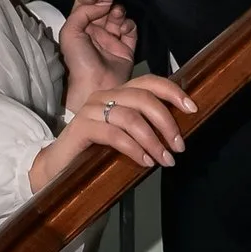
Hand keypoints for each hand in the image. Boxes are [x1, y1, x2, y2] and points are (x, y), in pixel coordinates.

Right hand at [30, 70, 196, 190]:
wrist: (58, 170)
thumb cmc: (94, 155)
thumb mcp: (125, 138)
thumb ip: (145, 130)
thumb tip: (176, 135)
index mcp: (117, 94)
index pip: (148, 82)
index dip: (173, 91)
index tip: (192, 109)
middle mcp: (103, 96)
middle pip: (143, 98)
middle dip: (167, 122)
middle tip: (178, 146)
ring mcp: (90, 110)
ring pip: (131, 117)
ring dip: (153, 140)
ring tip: (164, 159)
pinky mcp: (81, 128)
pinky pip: (114, 134)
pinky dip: (134, 148)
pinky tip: (144, 161)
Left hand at [57, 0, 136, 112]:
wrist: (95, 84)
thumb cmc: (78, 62)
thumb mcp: (70, 31)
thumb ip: (83, 10)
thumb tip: (102, 2)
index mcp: (79, 29)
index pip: (85, 5)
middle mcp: (94, 33)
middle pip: (102, 8)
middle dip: (105, 0)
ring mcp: (110, 40)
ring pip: (117, 16)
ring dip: (117, 10)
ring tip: (115, 13)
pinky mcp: (126, 49)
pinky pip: (131, 30)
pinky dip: (129, 24)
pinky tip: (123, 28)